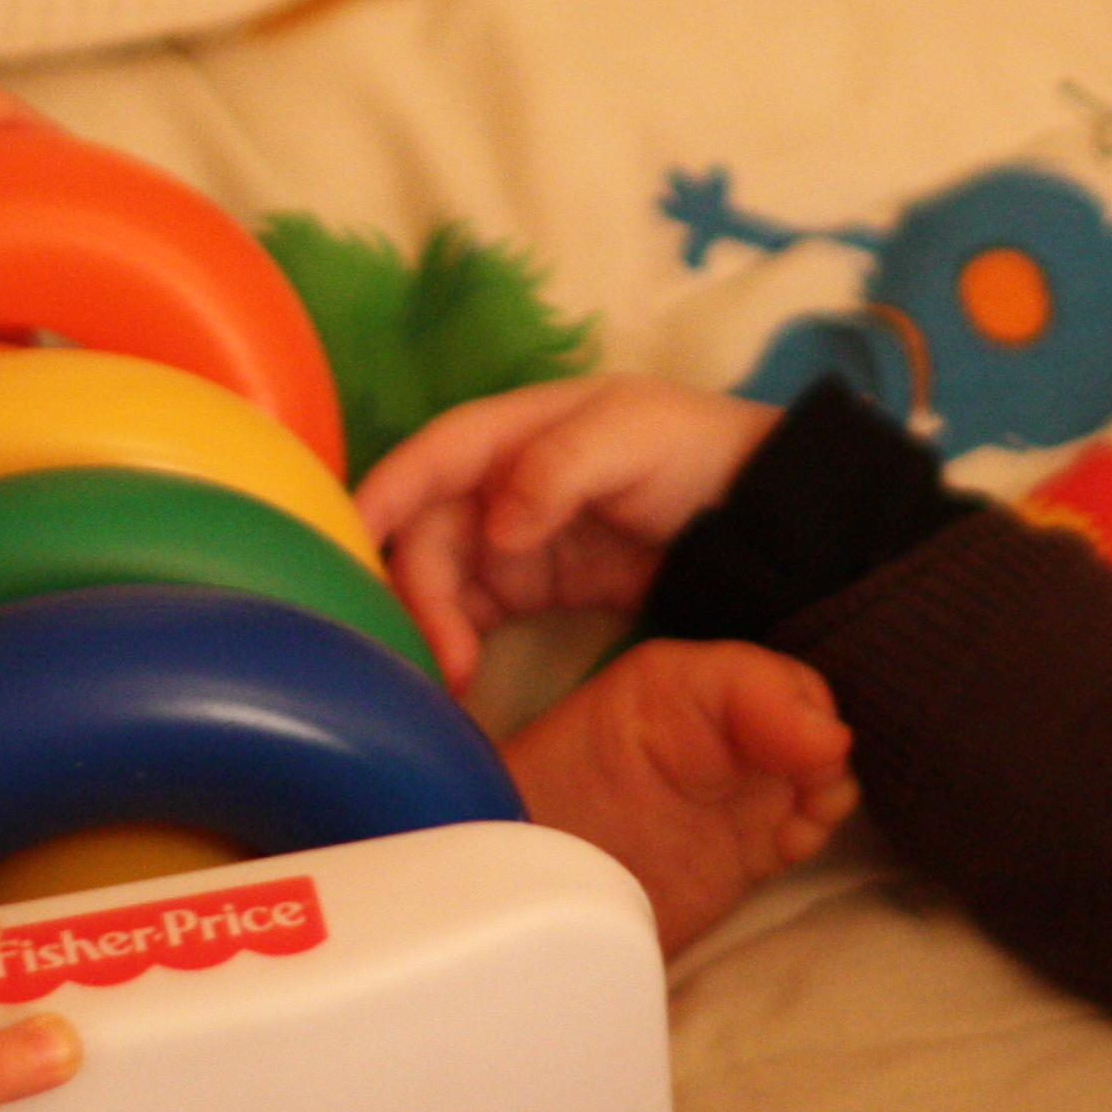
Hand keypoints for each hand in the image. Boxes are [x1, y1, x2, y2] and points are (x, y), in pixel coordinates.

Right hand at [357, 375, 775, 688]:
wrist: (765, 519)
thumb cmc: (697, 453)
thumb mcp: (635, 439)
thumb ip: (560, 467)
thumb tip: (496, 523)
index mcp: (517, 429)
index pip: (434, 456)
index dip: (385, 492)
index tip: (347, 539)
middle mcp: (500, 481)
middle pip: (427, 529)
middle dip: (415, 586)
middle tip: (435, 652)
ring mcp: (512, 538)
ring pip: (440, 578)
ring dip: (431, 623)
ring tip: (449, 677)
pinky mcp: (529, 589)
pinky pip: (469, 615)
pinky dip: (454, 643)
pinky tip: (457, 682)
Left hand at [503, 639, 854, 952]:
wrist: (540, 878)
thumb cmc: (573, 774)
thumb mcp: (650, 694)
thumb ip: (740, 689)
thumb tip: (832, 736)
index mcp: (697, 680)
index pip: (781, 676)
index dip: (801, 703)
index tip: (805, 744)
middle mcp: (728, 728)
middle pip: (816, 719)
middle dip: (823, 744)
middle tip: (806, 781)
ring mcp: (741, 788)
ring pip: (824, 770)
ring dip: (828, 785)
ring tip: (799, 812)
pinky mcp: (752, 847)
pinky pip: (813, 824)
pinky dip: (819, 826)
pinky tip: (791, 840)